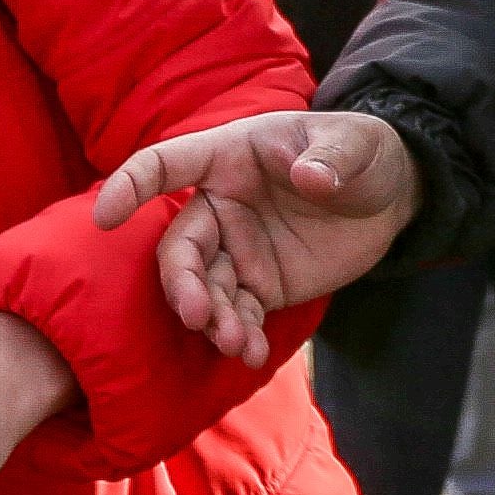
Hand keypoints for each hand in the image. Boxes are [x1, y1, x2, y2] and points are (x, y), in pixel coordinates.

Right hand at [93, 110, 425, 360]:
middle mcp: (221, 205)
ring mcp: (237, 248)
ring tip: (234, 342)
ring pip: (204, 288)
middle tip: (199, 315)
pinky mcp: (261, 284)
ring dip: (211, 319)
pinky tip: (249, 352)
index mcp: (229, 157)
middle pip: (179, 247)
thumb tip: (311, 178)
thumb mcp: (358, 142)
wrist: (391, 196)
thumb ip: (333, 157)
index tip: (104, 218)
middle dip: (183, 283)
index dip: (130, 186)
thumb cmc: (363, 152)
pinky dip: (239, 334)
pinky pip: (238, 313)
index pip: (164, 164)